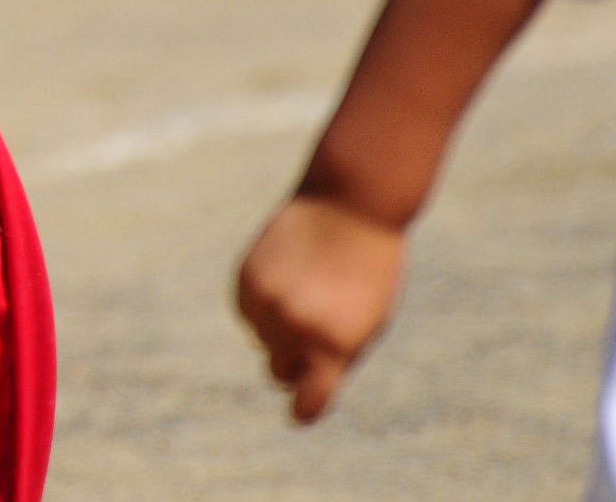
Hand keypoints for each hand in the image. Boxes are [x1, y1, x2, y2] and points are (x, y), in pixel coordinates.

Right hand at [236, 194, 406, 421]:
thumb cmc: (369, 271)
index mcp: (333, 346)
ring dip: (278, 326)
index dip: (303, 409)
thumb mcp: (366, 321)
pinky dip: (262, 302)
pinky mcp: (246, 278)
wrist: (351, 205)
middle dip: (293, 361)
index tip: (301, 409)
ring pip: (261, 338)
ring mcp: (268, 302)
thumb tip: (295, 380)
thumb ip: (331, 356)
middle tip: (311, 332)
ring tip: (305, 287)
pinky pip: (247, 311)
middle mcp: (295, 328)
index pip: (307, 402)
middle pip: (279, 371)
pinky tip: (286, 275)